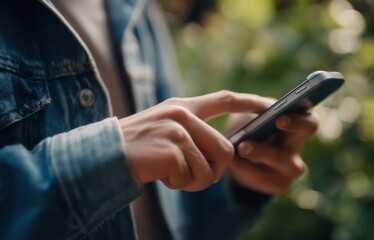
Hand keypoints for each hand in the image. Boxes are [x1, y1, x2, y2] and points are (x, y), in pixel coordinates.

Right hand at [119, 91, 272, 191]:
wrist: (102, 156)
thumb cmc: (136, 149)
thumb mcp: (165, 130)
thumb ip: (192, 133)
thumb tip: (226, 154)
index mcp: (182, 107)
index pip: (224, 99)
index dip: (249, 103)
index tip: (270, 106)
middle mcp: (182, 115)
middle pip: (225, 150)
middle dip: (215, 171)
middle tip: (193, 176)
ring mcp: (176, 131)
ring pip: (209, 168)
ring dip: (193, 181)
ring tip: (171, 174)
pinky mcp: (170, 149)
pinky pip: (189, 177)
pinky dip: (177, 184)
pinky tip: (160, 175)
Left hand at [227, 112, 317, 194]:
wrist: (238, 163)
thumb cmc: (246, 132)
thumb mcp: (248, 117)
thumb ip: (256, 109)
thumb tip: (265, 107)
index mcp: (294, 126)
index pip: (309, 120)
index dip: (298, 118)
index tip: (279, 117)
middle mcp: (298, 146)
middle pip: (306, 133)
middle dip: (291, 127)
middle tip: (272, 123)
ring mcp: (292, 168)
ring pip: (280, 159)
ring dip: (260, 152)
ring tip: (241, 146)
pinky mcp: (281, 185)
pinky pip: (263, 177)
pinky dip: (245, 168)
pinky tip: (233, 162)